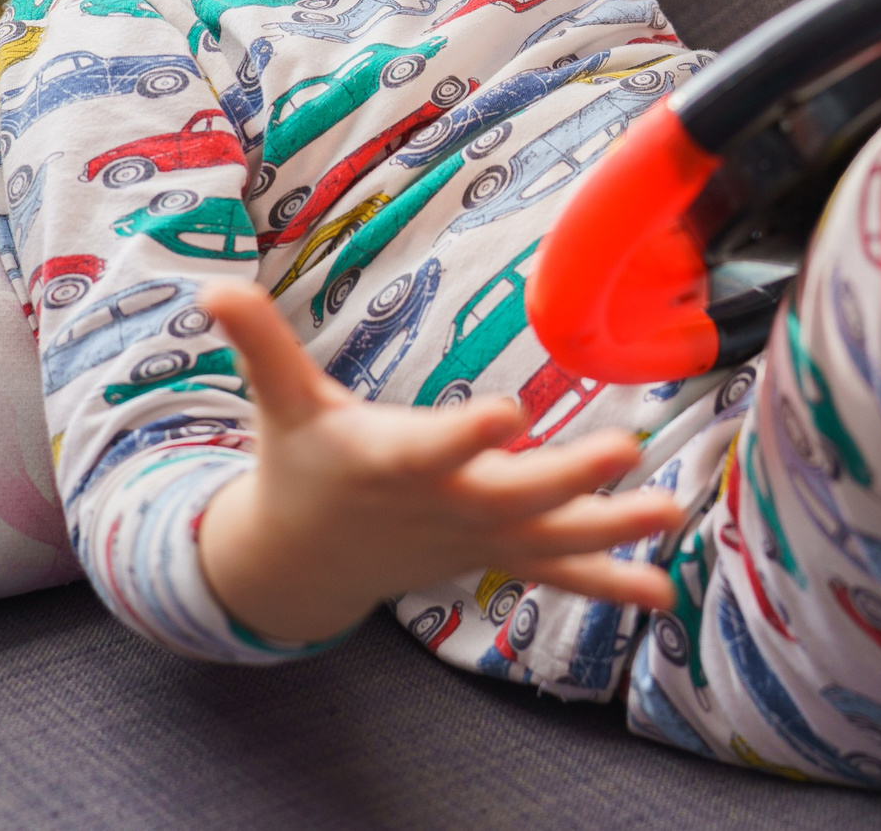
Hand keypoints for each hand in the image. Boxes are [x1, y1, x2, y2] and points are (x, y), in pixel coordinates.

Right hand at [194, 280, 684, 647]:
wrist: (303, 561)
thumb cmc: (300, 462)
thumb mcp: (280, 402)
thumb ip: (260, 344)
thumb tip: (211, 288)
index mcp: (391, 461)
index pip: (432, 448)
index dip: (467, 435)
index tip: (508, 412)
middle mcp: (440, 505)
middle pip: (510, 494)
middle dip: (567, 476)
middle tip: (625, 451)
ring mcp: (473, 538)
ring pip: (548, 538)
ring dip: (612, 530)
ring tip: (670, 513)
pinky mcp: (493, 555)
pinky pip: (555, 574)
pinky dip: (607, 582)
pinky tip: (662, 593)